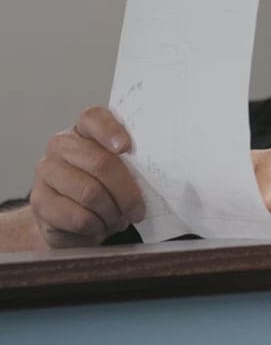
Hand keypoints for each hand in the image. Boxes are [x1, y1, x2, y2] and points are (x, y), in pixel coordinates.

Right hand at [28, 106, 144, 247]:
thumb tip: (158, 171)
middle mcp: (61, 145)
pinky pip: (78, 216)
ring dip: (113, 212)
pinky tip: (100, 225)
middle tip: (137, 210)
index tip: (126, 148)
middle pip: (100, 162)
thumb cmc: (106, 191)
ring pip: (90, 193)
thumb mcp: (123, 172)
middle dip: (127, 192)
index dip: (111, 131)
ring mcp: (46, 171)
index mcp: (84, 131)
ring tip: (119, 219)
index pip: (94, 118)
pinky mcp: (39, 200)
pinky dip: (97, 226)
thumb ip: (133, 163)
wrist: (72, 222)